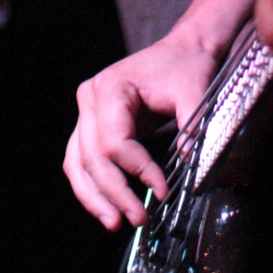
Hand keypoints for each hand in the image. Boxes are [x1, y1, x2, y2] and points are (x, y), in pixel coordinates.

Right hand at [64, 30, 220, 230]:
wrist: (181, 50)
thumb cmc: (186, 66)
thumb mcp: (195, 91)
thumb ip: (193, 128)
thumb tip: (189, 165)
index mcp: (112, 87)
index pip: (115, 141)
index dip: (138, 170)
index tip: (162, 190)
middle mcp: (91, 98)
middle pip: (93, 157)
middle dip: (115, 193)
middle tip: (138, 218)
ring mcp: (87, 112)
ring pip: (78, 163)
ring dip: (94, 197)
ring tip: (115, 223)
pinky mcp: (92, 125)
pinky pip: (82, 160)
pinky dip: (91, 186)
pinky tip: (107, 208)